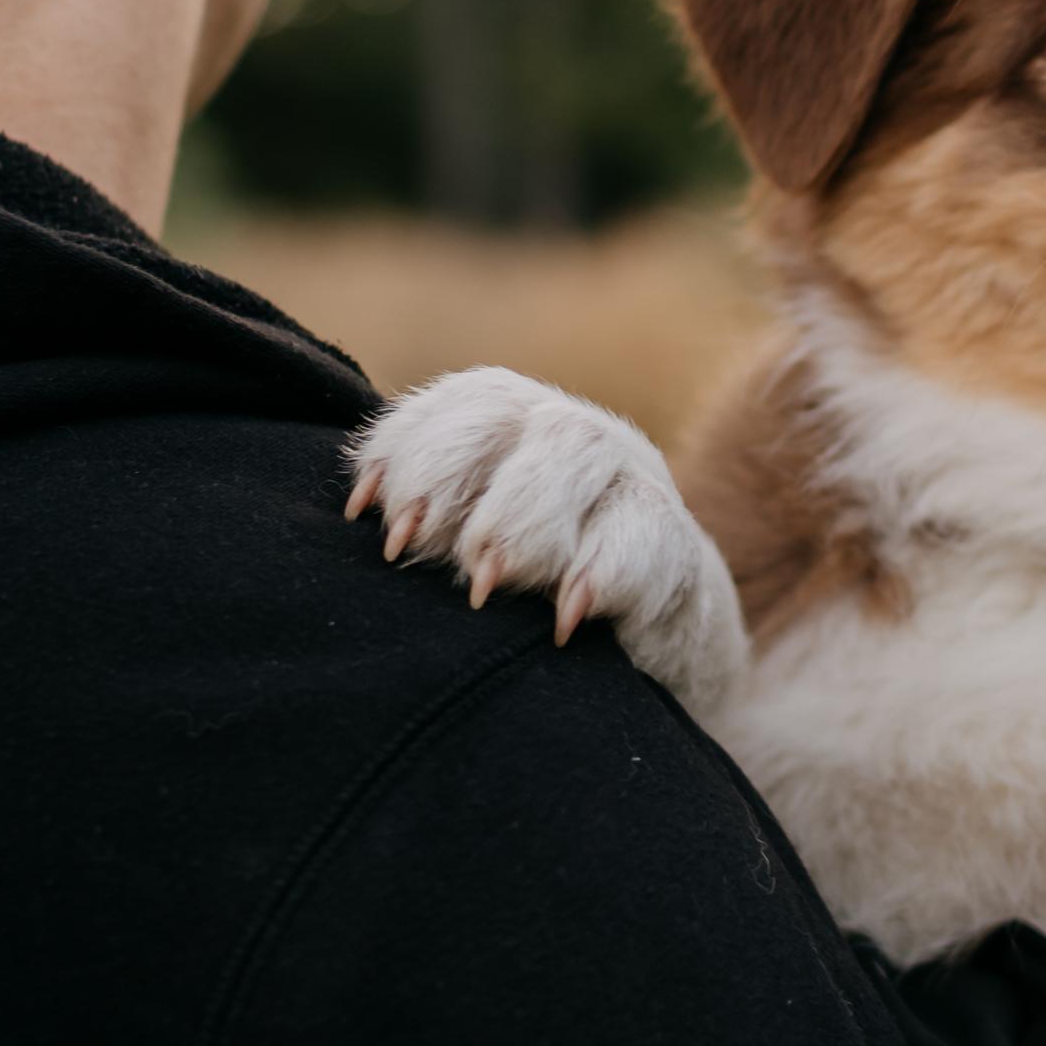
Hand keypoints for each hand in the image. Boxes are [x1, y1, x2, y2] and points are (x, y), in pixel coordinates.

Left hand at [344, 368, 749, 717]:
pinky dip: (595, 571)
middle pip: (508, 411)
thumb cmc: (548, 595)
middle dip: (446, 472)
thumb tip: (365, 513)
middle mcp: (580, 441)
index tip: (365, 511)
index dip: (408, 445)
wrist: (668, 642)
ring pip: (575, 451)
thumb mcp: (481, 553)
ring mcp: (636, 485)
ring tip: (484, 582)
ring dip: (516, 514)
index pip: (465, 402)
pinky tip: (563, 618)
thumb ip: (432, 525)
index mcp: (526, 431)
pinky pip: (643, 535)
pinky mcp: (680, 549)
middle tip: (410, 546)